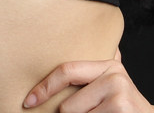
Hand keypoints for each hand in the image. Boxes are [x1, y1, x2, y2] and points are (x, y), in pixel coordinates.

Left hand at [23, 52, 153, 111]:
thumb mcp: (112, 81)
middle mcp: (114, 76)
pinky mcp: (121, 111)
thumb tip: (53, 47)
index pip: (66, 71)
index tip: (28, 101)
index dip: (44, 87)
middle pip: (67, 106)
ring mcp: (118, 96)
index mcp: (108, 64)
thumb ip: (93, 69)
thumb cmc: (124, 105)